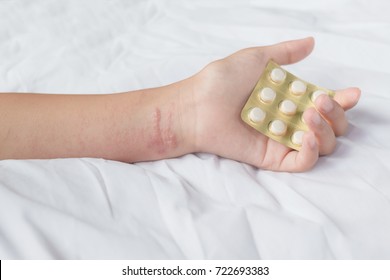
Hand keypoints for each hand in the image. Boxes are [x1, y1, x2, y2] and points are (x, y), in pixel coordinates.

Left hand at [185, 37, 359, 171]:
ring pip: (322, 145)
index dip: (341, 101)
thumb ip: (286, 54)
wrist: (198, 104)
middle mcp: (289, 121)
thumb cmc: (222, 80)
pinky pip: (303, 163)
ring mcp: (281, 141)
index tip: (352, 93)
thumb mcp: (257, 58)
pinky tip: (306, 135)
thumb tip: (311, 42)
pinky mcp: (272, 158)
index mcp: (289, 100)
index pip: (324, 104)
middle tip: (321, 100)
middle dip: (336, 115)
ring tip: (310, 112)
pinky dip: (312, 151)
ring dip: (326, 130)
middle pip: (330, 127)